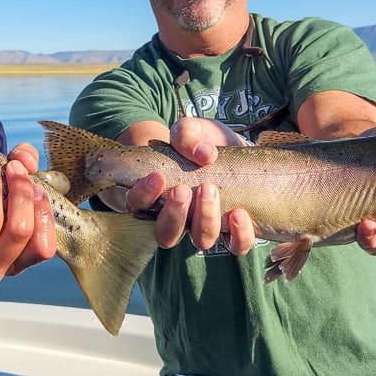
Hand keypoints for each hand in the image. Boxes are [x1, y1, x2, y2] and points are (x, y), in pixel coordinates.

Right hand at [124, 117, 256, 255]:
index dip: (142, 196)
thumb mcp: (191, 129)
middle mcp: (180, 219)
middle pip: (165, 235)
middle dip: (173, 215)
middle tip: (182, 190)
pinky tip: (239, 214)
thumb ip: (187, 135)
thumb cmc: (204, 142)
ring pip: (200, 241)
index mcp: (158, 196)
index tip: (157, 177)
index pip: (137, 206)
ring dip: (204, 219)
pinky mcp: (236, 229)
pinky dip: (238, 235)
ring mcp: (207, 227)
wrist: (234, 148)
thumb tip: (204, 156)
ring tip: (210, 189)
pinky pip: (237, 245)